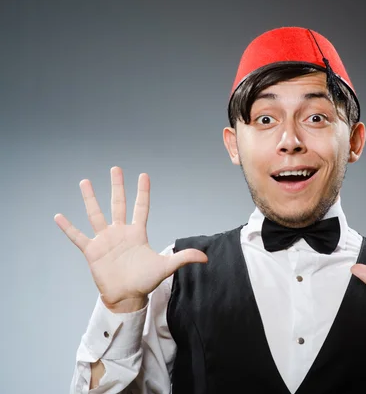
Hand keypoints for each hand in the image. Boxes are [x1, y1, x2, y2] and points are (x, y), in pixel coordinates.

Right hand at [55, 167, 206, 312]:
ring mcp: (105, 240)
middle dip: (118, 186)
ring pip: (96, 214)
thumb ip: (184, 258)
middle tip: (115, 168)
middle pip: (119, 204)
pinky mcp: (92, 251)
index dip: (143, 192)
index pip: (141, 208)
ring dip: (90, 198)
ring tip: (84, 181)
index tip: (143, 175)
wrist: (127, 297)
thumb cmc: (145, 281)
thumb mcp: (166, 267)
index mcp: (137, 233)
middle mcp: (120, 232)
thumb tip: (206, 257)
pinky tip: (59, 216)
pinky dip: (68, 228)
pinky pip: (78, 237)